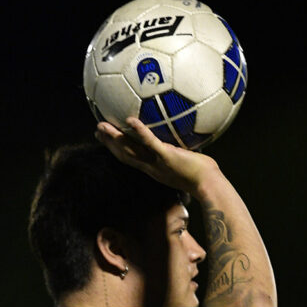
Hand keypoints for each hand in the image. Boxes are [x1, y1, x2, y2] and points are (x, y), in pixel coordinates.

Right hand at [94, 117, 219, 195]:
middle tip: (97, 131)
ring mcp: (158, 162)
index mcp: (154, 170)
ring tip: (102, 127)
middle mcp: (152, 168)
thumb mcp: (186, 164)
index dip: (117, 150)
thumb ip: (179, 155)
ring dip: (116, 138)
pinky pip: (151, 143)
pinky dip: (140, 132)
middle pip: (125, 155)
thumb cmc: (203, 177)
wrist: (209, 186)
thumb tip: (183, 144)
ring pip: (132, 150)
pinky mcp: (167, 156)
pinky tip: (130, 120)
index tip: (106, 140)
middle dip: (110, 143)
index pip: (131, 159)